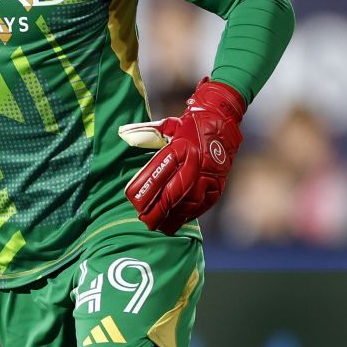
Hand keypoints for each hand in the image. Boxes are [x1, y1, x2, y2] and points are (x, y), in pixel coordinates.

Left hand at [119, 78, 245, 233]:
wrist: (222, 119)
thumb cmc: (189, 123)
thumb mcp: (167, 125)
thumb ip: (145, 132)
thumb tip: (123, 134)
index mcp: (181, 147)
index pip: (160, 174)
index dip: (148, 192)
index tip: (137, 204)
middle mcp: (196, 162)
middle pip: (175, 192)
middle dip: (160, 210)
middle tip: (146, 221)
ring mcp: (210, 175)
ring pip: (190, 202)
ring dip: (175, 216)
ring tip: (161, 227)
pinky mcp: (218, 183)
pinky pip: (204, 203)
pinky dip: (191, 214)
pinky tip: (179, 221)